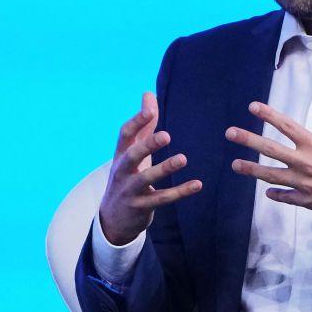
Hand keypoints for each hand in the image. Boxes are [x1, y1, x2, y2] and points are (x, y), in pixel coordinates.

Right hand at [98, 91, 201, 244]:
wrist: (113, 218)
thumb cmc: (127, 176)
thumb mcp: (131, 151)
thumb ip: (143, 125)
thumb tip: (148, 94)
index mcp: (120, 154)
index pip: (125, 134)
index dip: (137, 121)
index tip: (151, 109)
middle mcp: (122, 171)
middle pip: (132, 156)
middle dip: (147, 145)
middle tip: (166, 135)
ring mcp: (130, 190)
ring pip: (146, 179)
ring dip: (164, 169)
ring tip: (183, 159)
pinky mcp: (142, 207)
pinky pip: (162, 199)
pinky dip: (180, 192)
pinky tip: (197, 184)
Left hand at [226, 101, 311, 236]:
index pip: (287, 126)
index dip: (268, 115)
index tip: (252, 107)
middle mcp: (307, 163)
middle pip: (271, 149)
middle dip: (248, 140)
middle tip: (230, 133)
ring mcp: (305, 185)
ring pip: (271, 175)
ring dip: (251, 169)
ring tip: (235, 165)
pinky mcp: (307, 202)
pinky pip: (286, 197)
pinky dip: (275, 194)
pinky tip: (266, 192)